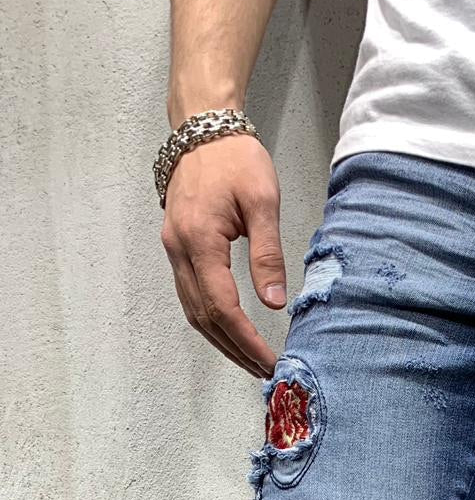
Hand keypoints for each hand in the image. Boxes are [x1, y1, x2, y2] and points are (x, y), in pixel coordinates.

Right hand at [160, 133, 285, 377]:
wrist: (202, 129)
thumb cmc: (235, 159)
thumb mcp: (262, 202)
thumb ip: (268, 255)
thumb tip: (276, 303)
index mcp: (200, 240)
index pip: (223, 307)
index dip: (247, 339)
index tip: (270, 360)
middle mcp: (179, 250)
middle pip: (204, 318)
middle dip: (235, 349)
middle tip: (265, 370)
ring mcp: (174, 249)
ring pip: (193, 311)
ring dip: (221, 340)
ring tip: (251, 360)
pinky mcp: (177, 247)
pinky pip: (190, 296)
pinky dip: (211, 321)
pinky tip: (232, 332)